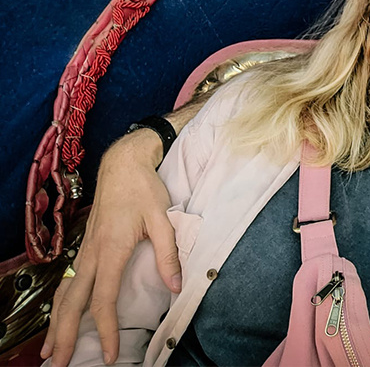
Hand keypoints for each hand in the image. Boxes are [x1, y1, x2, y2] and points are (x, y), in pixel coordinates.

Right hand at [41, 129, 180, 365]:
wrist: (122, 164)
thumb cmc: (144, 190)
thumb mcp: (163, 219)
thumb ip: (168, 254)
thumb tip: (175, 287)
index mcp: (111, 249)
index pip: (103, 299)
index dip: (105, 329)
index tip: (110, 354)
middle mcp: (92, 253)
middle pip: (73, 302)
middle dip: (65, 335)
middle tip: (61, 364)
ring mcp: (85, 250)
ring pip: (66, 293)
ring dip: (57, 323)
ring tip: (52, 350)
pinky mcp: (86, 247)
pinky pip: (68, 281)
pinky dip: (61, 303)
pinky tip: (59, 316)